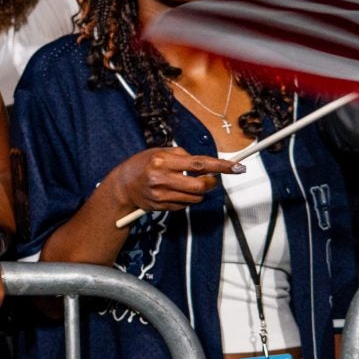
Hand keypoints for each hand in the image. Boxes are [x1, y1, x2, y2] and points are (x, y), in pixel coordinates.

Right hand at [109, 147, 236, 215]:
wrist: (122, 185)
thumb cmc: (143, 164)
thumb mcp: (158, 152)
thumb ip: (181, 156)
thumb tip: (204, 164)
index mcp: (162, 161)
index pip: (198, 164)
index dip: (220, 166)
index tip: (236, 167)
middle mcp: (162, 178)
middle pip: (200, 186)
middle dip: (211, 183)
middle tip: (211, 179)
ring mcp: (161, 195)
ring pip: (195, 198)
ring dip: (199, 192)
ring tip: (187, 184)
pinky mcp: (161, 206)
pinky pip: (185, 205)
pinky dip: (187, 199)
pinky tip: (176, 192)